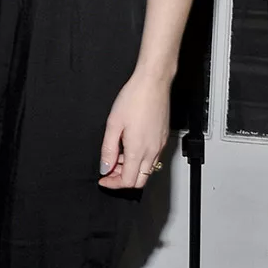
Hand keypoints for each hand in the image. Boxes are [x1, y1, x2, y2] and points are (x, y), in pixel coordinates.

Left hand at [98, 72, 169, 190]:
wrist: (153, 83)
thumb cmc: (134, 98)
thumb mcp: (113, 124)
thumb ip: (108, 149)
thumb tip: (105, 167)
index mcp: (138, 150)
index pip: (127, 181)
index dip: (113, 184)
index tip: (103, 179)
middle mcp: (152, 151)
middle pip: (140, 180)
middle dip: (122, 179)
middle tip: (109, 170)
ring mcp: (160, 145)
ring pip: (147, 170)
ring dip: (131, 169)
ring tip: (117, 155)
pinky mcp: (163, 138)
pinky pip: (152, 158)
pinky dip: (139, 159)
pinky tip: (128, 146)